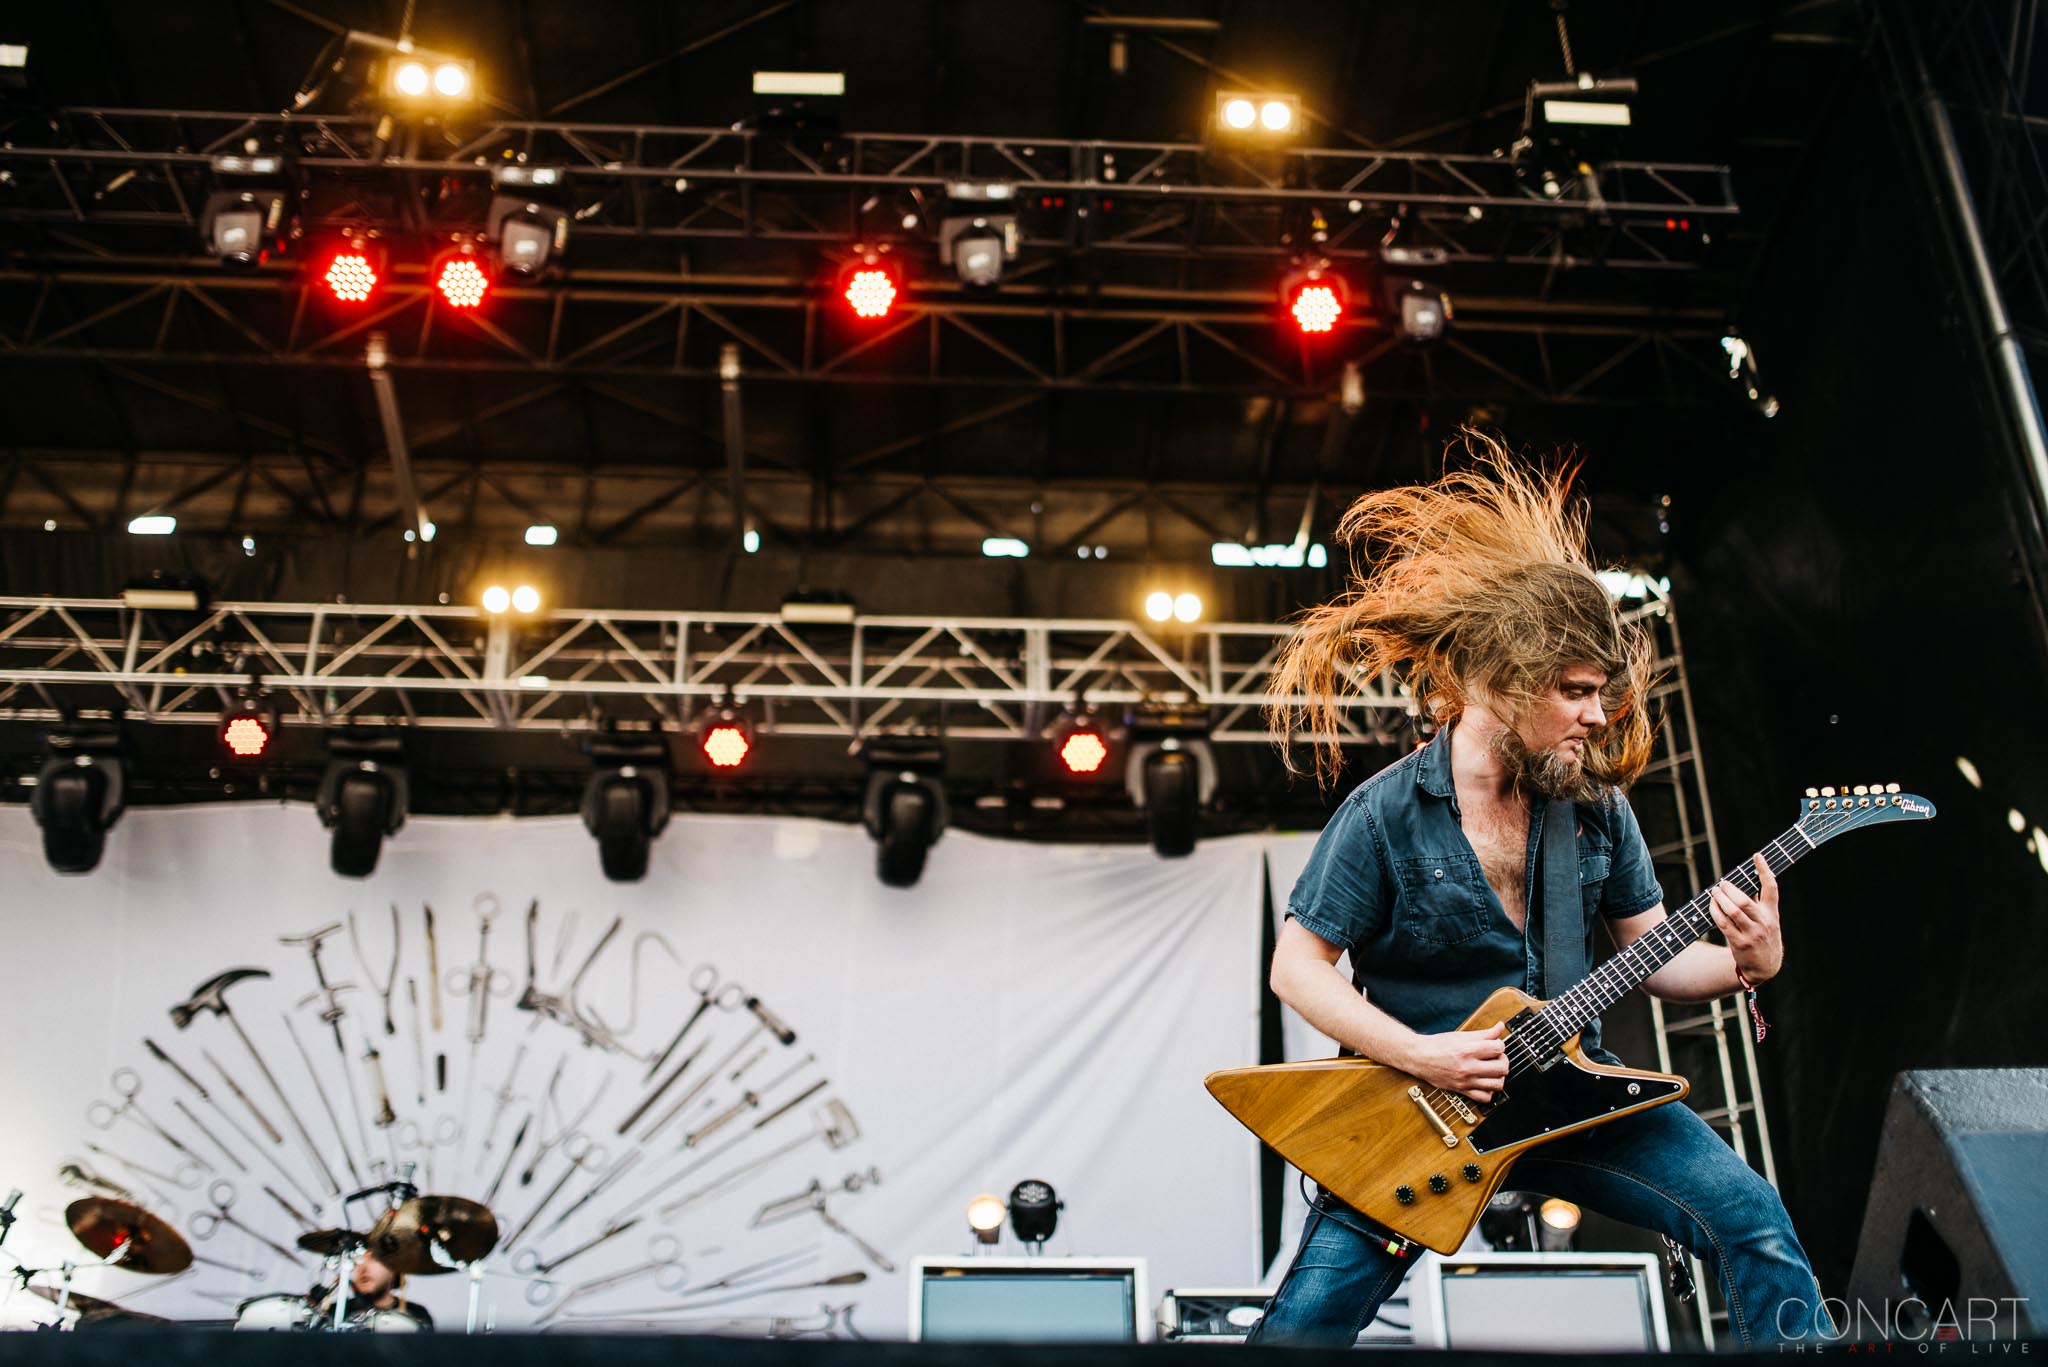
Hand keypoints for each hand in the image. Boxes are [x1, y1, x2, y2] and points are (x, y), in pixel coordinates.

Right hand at [1403, 1022, 1508, 1102]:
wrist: (1419, 1057)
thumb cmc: (1438, 1045)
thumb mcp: (1461, 1035)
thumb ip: (1484, 1033)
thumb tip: (1500, 1027)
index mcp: (1467, 1050)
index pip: (1498, 1048)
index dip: (1500, 1045)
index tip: (1495, 1044)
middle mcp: (1468, 1067)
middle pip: (1501, 1068)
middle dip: (1503, 1060)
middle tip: (1496, 1057)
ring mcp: (1466, 1081)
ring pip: (1497, 1084)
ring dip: (1499, 1076)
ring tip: (1492, 1070)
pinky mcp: (1462, 1090)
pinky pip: (1484, 1098)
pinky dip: (1489, 1091)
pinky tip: (1485, 1082)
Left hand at [1709, 852, 1783, 984]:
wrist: (1765, 967)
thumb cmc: (1763, 936)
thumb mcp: (1768, 920)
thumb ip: (1759, 902)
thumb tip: (1745, 881)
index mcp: (1772, 913)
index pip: (1772, 888)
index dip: (1765, 870)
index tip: (1757, 856)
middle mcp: (1764, 922)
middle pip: (1745, 900)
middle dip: (1730, 889)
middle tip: (1722, 883)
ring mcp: (1752, 933)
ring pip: (1733, 911)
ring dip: (1720, 899)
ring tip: (1714, 892)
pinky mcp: (1740, 943)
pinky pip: (1724, 924)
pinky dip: (1715, 912)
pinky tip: (1712, 906)